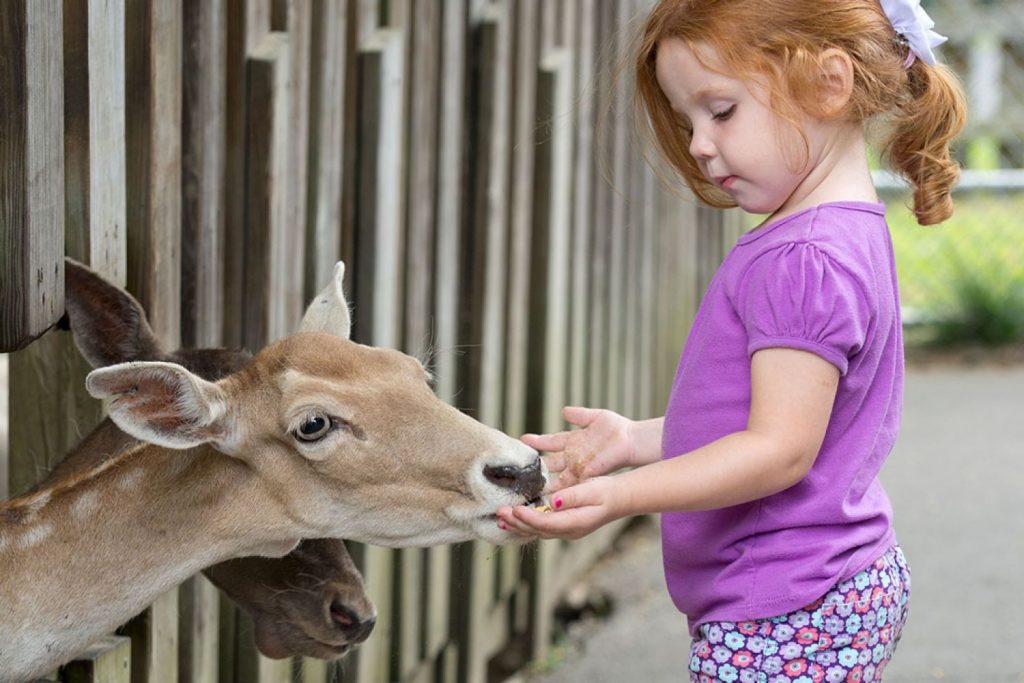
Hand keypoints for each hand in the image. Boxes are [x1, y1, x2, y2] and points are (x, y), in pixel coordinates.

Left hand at [495, 476, 626, 540]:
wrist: (620, 499)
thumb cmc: (607, 492)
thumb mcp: (592, 490)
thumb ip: (572, 496)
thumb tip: (554, 501)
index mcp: (576, 523)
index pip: (547, 523)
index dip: (529, 518)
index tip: (514, 510)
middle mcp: (569, 531)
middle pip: (538, 530)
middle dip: (517, 523)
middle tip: (499, 513)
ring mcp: (566, 530)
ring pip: (537, 531)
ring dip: (518, 525)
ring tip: (501, 519)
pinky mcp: (564, 525)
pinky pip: (541, 527)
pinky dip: (526, 523)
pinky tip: (515, 519)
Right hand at [522, 406, 634, 491]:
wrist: (631, 441)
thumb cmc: (616, 428)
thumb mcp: (594, 417)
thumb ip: (578, 415)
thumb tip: (564, 411)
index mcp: (572, 441)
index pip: (550, 441)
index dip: (536, 442)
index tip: (521, 439)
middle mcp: (572, 456)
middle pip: (549, 463)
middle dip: (535, 468)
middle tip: (516, 472)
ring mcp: (579, 467)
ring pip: (557, 477)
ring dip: (544, 483)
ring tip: (527, 488)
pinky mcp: (587, 476)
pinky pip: (571, 485)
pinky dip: (560, 491)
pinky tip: (548, 496)